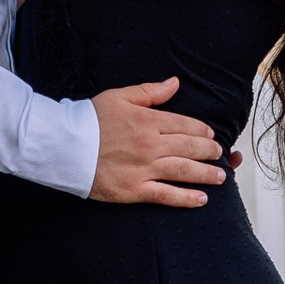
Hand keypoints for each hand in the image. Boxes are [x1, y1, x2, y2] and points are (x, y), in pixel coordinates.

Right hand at [89, 77, 223, 207]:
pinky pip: (167, 195)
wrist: (64, 146)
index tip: (209, 134)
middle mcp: (151, 145)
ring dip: (206, 174)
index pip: (184, 124)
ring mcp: (144, 169)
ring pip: (185, 171)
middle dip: (209, 151)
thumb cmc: (88, 120)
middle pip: (190, 148)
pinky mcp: (135, 190)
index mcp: (148, 121)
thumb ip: (149, 92)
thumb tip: (174, 83)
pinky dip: (186, 198)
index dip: (201, 130)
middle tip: (219, 153)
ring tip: (220, 176)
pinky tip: (202, 199)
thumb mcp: (119, 97)